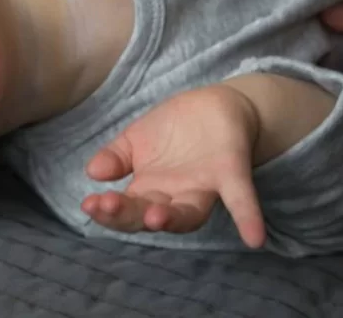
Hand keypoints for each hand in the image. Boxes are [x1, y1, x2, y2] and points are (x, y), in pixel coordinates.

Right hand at [81, 85, 266, 247]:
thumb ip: (115, 156)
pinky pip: (240, 198)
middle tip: (109, 205)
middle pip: (150, 216)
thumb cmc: (171, 128)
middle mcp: (175, 196)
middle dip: (129, 215)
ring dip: (172, 219)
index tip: (89, 204)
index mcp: (149, 189)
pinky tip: (253, 238)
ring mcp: (203, 188)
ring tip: (154, 217)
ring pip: (189, 214)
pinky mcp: (232, 173)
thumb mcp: (135, 139)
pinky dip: (247, 217)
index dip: (108, 212)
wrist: (213, 105)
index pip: (125, 209)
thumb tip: (92, 172)